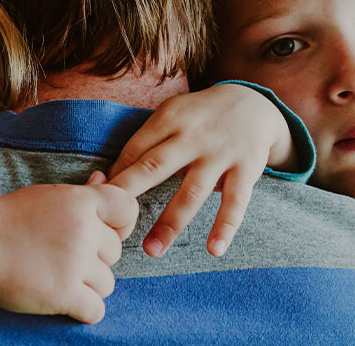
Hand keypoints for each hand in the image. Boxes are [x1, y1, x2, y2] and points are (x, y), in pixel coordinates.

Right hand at [0, 180, 137, 323]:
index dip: (120, 224)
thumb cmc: (8, 219)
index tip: (102, 232)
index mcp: (80, 201)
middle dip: (96, 259)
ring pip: (107, 283)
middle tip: (64, 257)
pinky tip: (64, 300)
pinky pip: (96, 310)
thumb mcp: (46, 196)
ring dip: (88, 286)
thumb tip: (103, 178)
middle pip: (116, 252)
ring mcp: (75, 263)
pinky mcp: (64, 294)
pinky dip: (83, 310)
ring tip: (59, 277)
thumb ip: (81, 193)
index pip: (128, 209)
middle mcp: (83, 230)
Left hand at [107, 83, 291, 257]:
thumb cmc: (200, 116)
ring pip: (191, 193)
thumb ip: (148, 141)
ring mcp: (220, 153)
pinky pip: (235, 202)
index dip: (116, 177)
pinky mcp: (246, 169)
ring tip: (152, 250)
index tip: (100, 202)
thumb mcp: (173, 113)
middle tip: (110, 225)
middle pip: (154, 167)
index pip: (134, 150)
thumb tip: (111, 177)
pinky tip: (214, 250)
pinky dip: (225, 227)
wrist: (253, 103)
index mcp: (169, 118)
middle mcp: (193, 136)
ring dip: (170, 224)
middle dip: (129, 195)